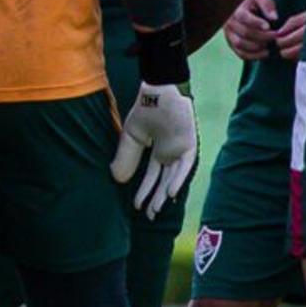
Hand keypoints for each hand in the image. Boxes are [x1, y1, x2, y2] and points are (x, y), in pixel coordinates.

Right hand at [111, 78, 199, 215]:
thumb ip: (125, 157)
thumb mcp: (131, 137)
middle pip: (162, 181)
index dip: (144, 191)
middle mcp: (169, 154)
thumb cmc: (146, 109)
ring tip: (156, 210)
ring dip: (165, 194)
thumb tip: (117, 179)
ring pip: (172, 178)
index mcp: (157, 151)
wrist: (158, 90)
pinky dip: (178, 179)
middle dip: (155, 199)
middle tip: (149, 216)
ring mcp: (180, 150)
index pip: (151, 176)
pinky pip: (184, 166)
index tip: (136, 206)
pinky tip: (171, 193)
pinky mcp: (188, 145)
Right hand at [220, 0, 284, 62]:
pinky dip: (254, 56)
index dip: (257, 23)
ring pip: (241, 44)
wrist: (243, 10)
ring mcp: (228, 35)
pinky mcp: (231, 45)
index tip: (269, 26)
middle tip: (275, 37)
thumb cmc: (254, 3)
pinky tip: (265, 53)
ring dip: (258, 47)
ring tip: (270, 45)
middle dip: (263, 37)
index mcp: (236, 10)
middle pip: (245, 33)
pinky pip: (241, 54)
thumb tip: (274, 18)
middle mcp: (229, 23)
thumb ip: (267, 4)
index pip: (244, 17)